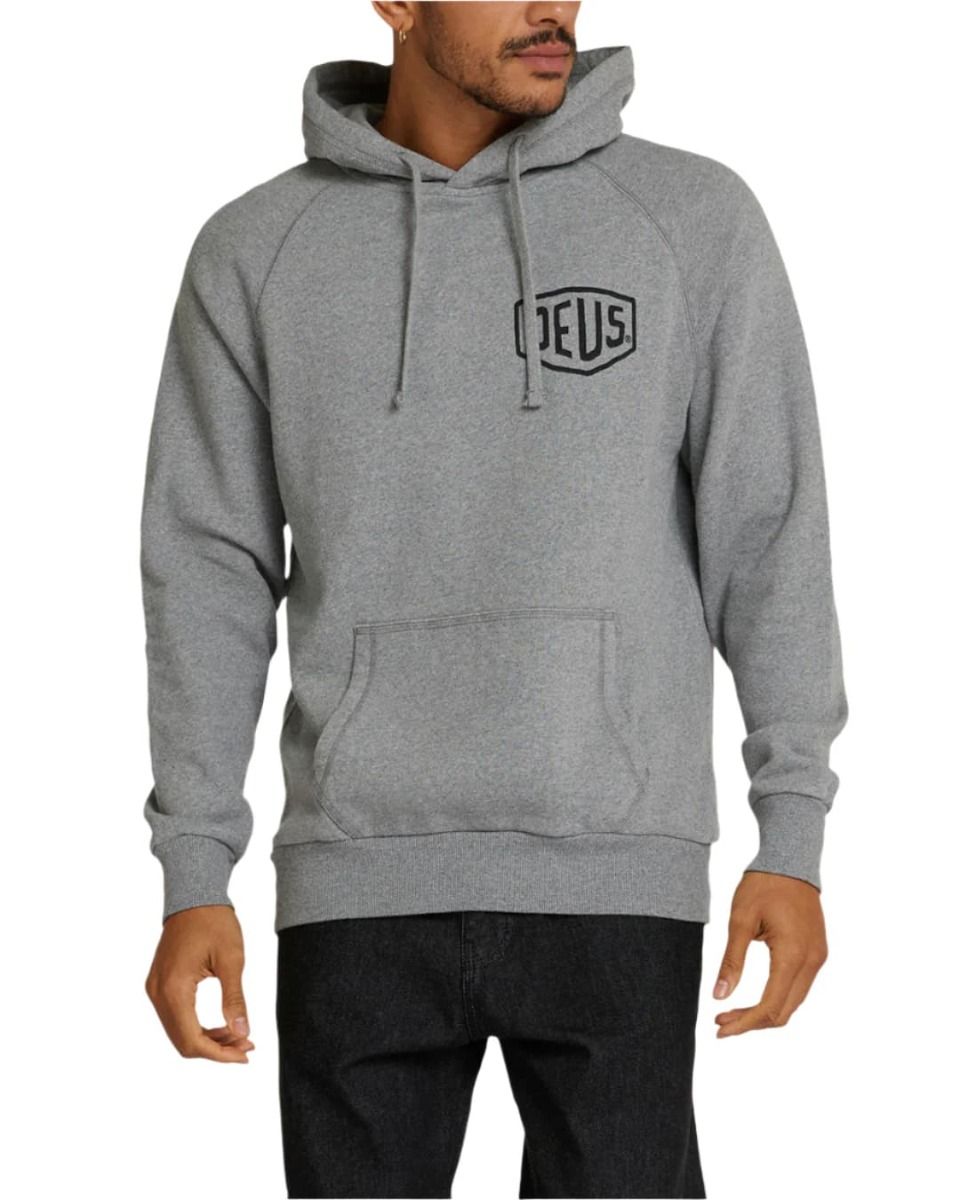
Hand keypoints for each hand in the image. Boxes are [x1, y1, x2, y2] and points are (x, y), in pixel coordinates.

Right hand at [145, 904, 255, 1062]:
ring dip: (208, 1040)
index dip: (219, 1054)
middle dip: (216, 1049)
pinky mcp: (159, 985)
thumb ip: (234, 998)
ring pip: (179, 1032)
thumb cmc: (214, 922)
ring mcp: (155, 989)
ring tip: (240, 1036)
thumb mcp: (232, 959)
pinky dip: (198, 1027)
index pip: (191, 1039)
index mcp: (173, 987)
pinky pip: (176, 1017)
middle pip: (183, 1041)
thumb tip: (243, 1032)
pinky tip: (222, 1026)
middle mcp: (157, 992)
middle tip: (247, 1045)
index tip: (245, 1054)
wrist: (194, 897)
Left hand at [712, 870, 827, 1036]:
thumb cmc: (763, 885)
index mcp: (793, 955)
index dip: (745, 1023)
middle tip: (720, 1021)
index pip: (770, 1006)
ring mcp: (818, 958)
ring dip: (764, 1013)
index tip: (720, 1028)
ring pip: (793, 1002)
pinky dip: (777, 998)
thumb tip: (719, 996)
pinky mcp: (817, 953)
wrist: (791, 861)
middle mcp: (812, 962)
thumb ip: (731, 960)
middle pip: (784, 1011)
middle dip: (752, 1022)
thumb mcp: (740, 920)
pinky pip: (798, 987)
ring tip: (731, 1012)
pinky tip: (754, 997)